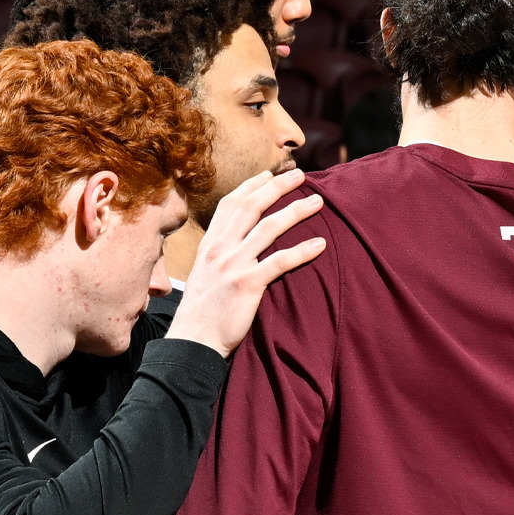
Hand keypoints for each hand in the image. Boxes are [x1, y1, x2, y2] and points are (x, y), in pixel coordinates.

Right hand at [167, 169, 326, 358]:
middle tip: (301, 175)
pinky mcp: (246, 285)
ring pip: (268, 228)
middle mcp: (219, 249)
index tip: (270, 173)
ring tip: (318, 202)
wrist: (193, 341)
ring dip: (296, 211)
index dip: (251, 185)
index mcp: (210, 245)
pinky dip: (301, 251)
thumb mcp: (205, 273)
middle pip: (251, 206)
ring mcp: (232, 265)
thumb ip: (220, 254)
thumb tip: (238, 241)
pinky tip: (320, 245)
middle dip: (277, 186)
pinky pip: (279, 262)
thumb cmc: (203, 311)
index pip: (230, 204)